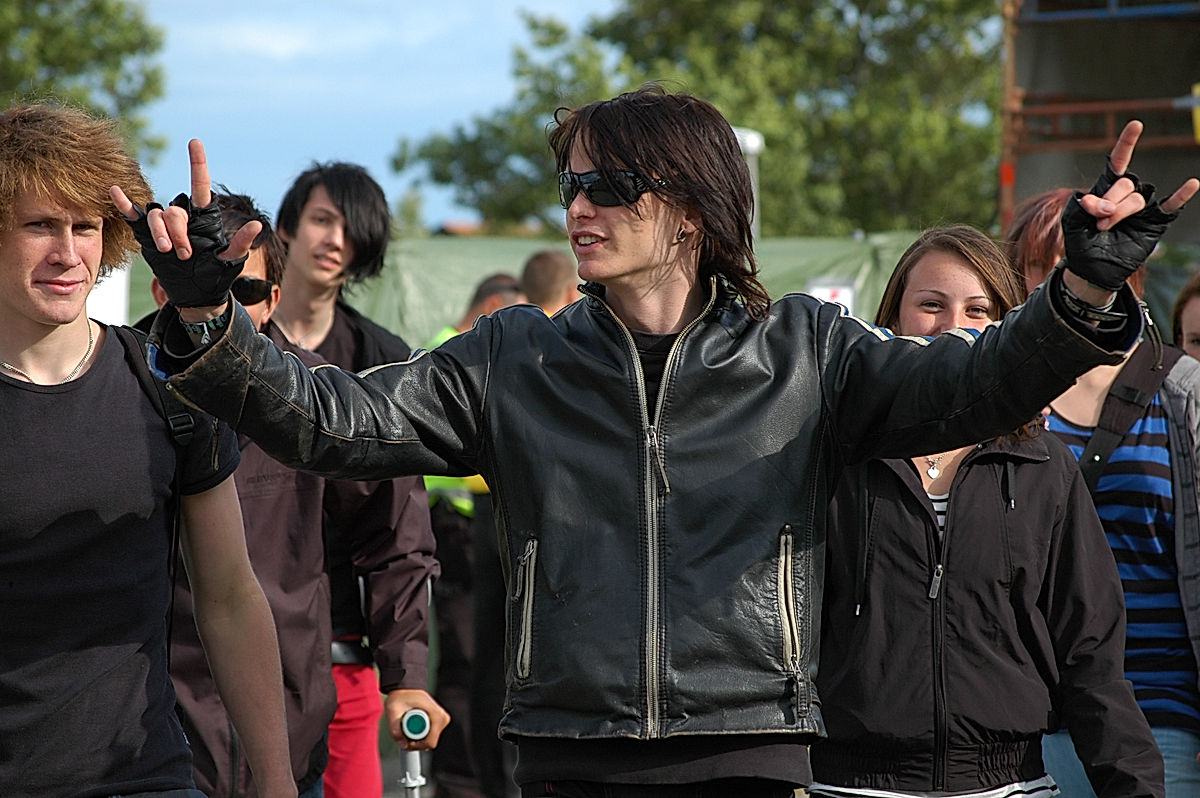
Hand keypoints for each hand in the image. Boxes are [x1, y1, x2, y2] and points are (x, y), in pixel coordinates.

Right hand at [110, 139, 261, 307]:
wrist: (196, 293)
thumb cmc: (216, 275)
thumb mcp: (230, 261)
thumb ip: (241, 243)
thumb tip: (258, 225)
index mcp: (204, 217)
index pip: (200, 185)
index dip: (198, 164)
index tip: (195, 142)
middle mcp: (184, 216)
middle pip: (175, 212)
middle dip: (179, 233)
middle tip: (185, 255)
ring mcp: (164, 225)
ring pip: (156, 217)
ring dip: (160, 234)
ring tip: (169, 253)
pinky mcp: (147, 235)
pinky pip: (134, 216)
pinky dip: (124, 204)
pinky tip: (115, 191)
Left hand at [384, 688, 450, 751]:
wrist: (406, 687)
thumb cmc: (401, 695)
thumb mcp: (393, 710)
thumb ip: (395, 729)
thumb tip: (402, 745)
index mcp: (437, 715)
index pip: (430, 742)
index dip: (415, 746)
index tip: (404, 739)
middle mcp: (442, 718)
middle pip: (429, 743)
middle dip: (415, 743)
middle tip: (403, 733)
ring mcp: (442, 720)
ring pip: (429, 740)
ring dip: (416, 739)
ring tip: (406, 727)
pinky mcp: (439, 722)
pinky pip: (430, 736)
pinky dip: (420, 735)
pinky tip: (412, 726)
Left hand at [1061, 120, 1197, 292]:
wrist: (1092, 267)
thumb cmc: (1081, 240)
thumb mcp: (1073, 219)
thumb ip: (1084, 204)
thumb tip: (1098, 200)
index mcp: (1106, 187)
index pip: (1118, 160)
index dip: (1127, 143)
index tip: (1136, 124)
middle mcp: (1126, 193)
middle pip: (1124, 184)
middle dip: (1107, 201)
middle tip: (1097, 219)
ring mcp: (1142, 206)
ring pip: (1136, 198)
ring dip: (1118, 212)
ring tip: (1104, 226)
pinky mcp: (1153, 221)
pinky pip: (1170, 205)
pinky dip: (1182, 195)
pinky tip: (1192, 184)